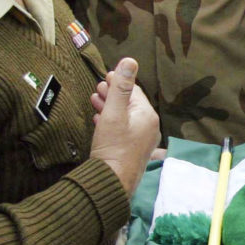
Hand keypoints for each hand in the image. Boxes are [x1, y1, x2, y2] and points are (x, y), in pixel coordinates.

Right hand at [89, 58, 160, 196]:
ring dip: (110, 107)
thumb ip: (120, 87)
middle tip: (99, 87)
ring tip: (95, 100)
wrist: (109, 183)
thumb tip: (130, 61)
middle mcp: (149, 128)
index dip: (119, 81)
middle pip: (130, 104)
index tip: (106, 75)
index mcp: (148, 116)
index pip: (134, 91)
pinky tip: (99, 120)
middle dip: (113, 94)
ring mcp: (141, 141)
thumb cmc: (112, 148)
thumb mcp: (113, 113)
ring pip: (125, 118)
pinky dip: (111, 122)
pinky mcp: (131, 152)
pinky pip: (122, 131)